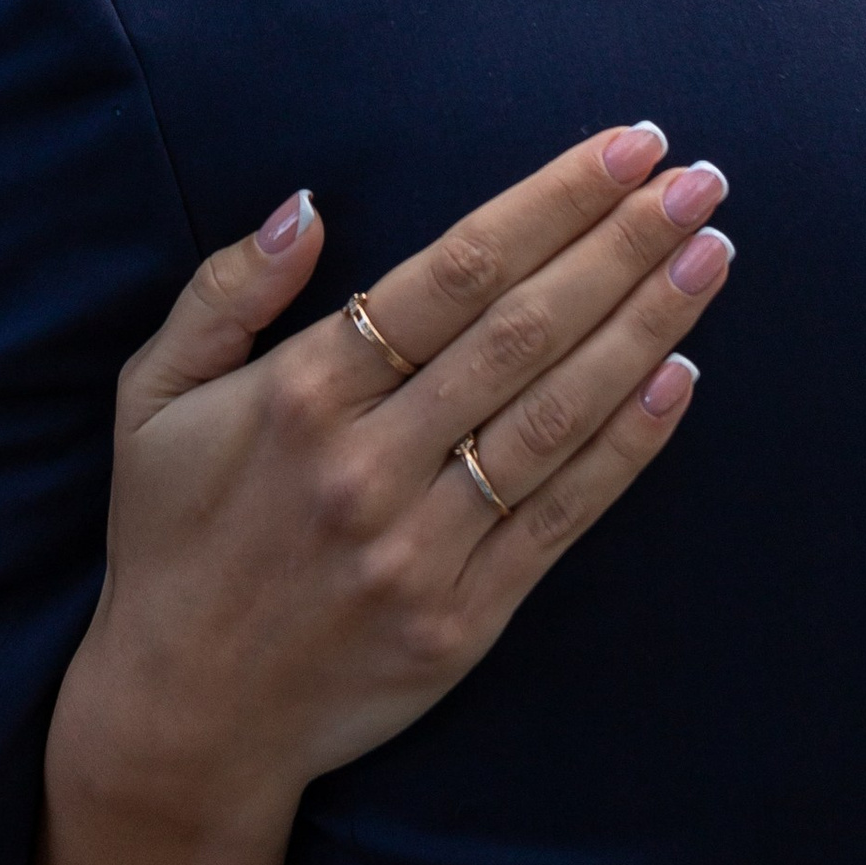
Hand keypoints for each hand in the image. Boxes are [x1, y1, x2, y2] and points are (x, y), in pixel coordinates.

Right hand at [50, 125, 725, 842]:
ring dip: (646, 326)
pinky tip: (682, 377)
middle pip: (525, 328)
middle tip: (702, 180)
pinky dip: (629, 444)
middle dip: (623, 243)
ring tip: (712, 255)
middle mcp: (369, 463)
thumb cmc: (170, 535)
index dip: (551, 201)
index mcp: (301, 392)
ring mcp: (422, 547)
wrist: (183, 718)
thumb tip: (306, 204)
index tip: (627, 146)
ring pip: (558, 413)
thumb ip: (225, 290)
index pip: (456, 269)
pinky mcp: (464, 620)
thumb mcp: (153, 395)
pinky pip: (563, 515)